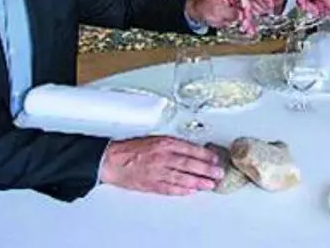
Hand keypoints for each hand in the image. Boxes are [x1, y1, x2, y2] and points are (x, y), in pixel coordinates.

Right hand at [99, 136, 223, 194]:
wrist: (112, 160)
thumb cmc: (131, 149)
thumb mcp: (156, 139)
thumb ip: (174, 145)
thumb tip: (193, 150)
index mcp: (164, 143)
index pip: (191, 148)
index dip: (206, 155)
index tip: (216, 159)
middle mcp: (162, 157)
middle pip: (190, 164)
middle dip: (207, 170)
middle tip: (218, 173)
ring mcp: (157, 172)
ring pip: (182, 178)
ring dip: (198, 182)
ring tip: (209, 184)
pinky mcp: (151, 184)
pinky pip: (170, 188)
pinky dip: (182, 190)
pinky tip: (191, 191)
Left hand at [186, 0, 256, 35]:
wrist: (198, 13)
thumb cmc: (204, 8)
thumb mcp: (217, 10)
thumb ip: (230, 13)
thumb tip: (241, 15)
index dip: (247, 8)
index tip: (246, 17)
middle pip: (246, 6)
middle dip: (248, 18)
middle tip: (246, 26)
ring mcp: (234, 4)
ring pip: (245, 13)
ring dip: (248, 22)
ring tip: (250, 31)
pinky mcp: (233, 12)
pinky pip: (242, 18)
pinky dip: (245, 24)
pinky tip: (249, 31)